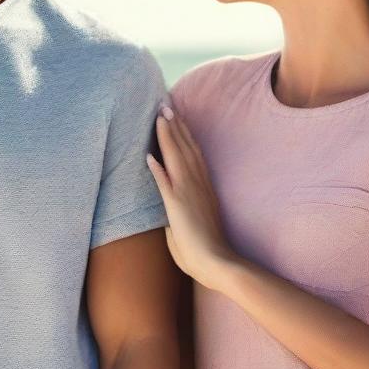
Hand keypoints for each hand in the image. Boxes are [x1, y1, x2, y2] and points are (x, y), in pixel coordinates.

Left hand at [146, 104, 233, 290]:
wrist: (219, 264)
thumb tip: (169, 210)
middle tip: (166, 104)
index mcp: (202, 189)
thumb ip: (180, 212)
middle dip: (175, 126)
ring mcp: (188, 194)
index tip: (176, 117)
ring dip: (167, 136)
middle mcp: (197, 186)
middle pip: (185, 149)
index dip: (183, 134)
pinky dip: (158, 169)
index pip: (192, 154)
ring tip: (160, 115)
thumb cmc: (205, 252)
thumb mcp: (192, 225)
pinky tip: (149, 154)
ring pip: (177, 158)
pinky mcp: (178, 207)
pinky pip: (166, 184)